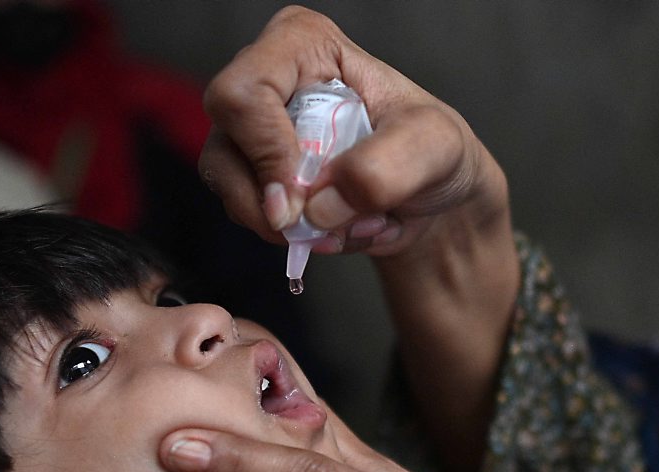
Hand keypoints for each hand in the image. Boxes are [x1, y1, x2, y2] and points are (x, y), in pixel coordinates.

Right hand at [198, 5, 508, 257]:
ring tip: (352, 224)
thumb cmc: (431, 149)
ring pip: (231, 192)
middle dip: (280, 204)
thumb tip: (318, 206)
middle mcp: (263, 84)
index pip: (243, 93)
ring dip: (295, 228)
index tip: (306, 194)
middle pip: (224, 151)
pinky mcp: (252, 177)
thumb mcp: (434, 145)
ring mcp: (251, 135)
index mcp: (301, 46)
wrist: (429, 192)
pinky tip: (338, 229)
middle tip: (332, 222)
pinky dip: (298, 238)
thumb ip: (386, 166)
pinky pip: (250, 218)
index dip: (266, 151)